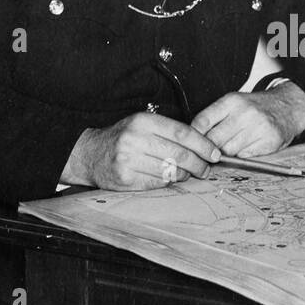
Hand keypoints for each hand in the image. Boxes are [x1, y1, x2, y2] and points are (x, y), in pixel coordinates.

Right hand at [60, 113, 221, 190]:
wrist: (90, 154)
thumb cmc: (123, 138)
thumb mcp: (142, 125)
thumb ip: (169, 131)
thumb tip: (203, 145)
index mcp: (143, 121)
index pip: (182, 133)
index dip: (203, 144)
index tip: (215, 153)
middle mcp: (135, 139)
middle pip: (179, 154)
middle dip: (199, 164)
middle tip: (206, 169)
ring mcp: (129, 160)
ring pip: (170, 170)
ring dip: (185, 174)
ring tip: (188, 174)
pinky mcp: (126, 179)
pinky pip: (158, 182)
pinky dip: (168, 181)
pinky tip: (170, 178)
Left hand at [191, 82, 304, 156]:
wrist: (287, 107)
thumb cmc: (255, 108)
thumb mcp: (234, 104)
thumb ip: (214, 118)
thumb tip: (193, 139)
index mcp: (232, 101)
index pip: (202, 121)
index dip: (194, 136)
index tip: (193, 143)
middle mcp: (245, 113)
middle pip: (214, 140)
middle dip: (208, 149)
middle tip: (208, 152)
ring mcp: (258, 127)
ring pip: (228, 151)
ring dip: (225, 154)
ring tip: (229, 148)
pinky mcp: (269, 141)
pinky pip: (245, 156)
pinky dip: (241, 156)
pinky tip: (245, 148)